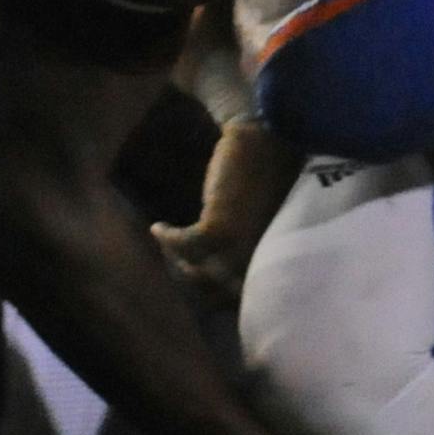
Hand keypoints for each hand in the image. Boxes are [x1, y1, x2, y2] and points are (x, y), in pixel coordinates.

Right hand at [149, 119, 305, 301]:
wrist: (263, 139)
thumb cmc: (264, 178)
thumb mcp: (259, 222)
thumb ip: (246, 247)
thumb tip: (216, 273)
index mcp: (273, 261)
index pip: (240, 296)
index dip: (211, 292)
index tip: (190, 274)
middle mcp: (259, 260)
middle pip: (213, 288)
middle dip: (190, 276)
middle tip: (173, 258)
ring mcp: (241, 247)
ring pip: (196, 270)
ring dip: (176, 257)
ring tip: (167, 242)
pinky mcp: (219, 228)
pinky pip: (184, 245)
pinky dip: (168, 237)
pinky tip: (159, 227)